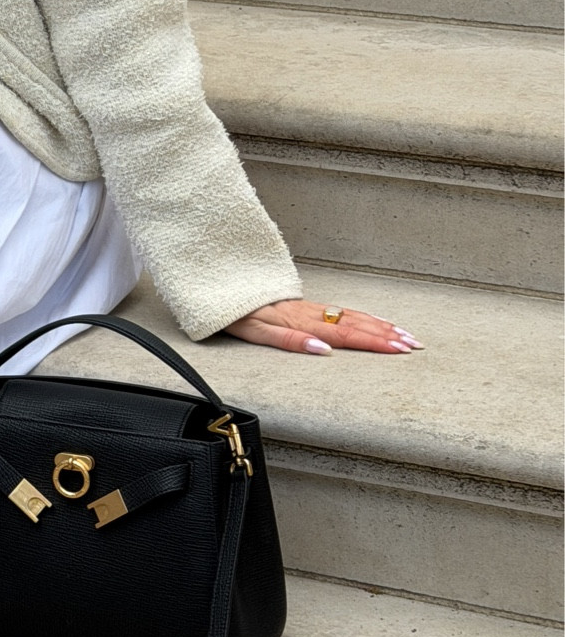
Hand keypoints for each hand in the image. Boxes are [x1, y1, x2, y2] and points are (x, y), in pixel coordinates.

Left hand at [226, 298, 420, 354]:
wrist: (223, 286)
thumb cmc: (237, 314)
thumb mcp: (257, 332)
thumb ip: (290, 341)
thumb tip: (323, 350)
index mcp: (302, 322)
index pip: (345, 335)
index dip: (374, 342)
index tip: (399, 349)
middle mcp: (310, 313)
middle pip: (355, 324)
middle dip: (386, 335)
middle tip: (414, 344)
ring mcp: (310, 307)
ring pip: (352, 315)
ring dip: (380, 325)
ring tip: (404, 334)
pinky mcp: (306, 305)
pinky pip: (342, 311)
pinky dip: (363, 317)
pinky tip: (374, 321)